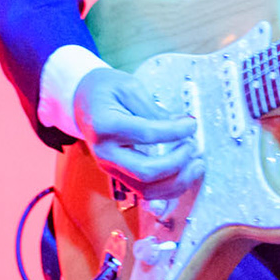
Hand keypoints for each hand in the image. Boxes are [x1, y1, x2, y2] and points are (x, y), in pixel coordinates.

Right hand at [73, 65, 202, 201]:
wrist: (82, 102)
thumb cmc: (105, 90)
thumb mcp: (129, 87)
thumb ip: (154, 109)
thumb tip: (182, 126)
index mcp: (104, 126)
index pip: (146, 134)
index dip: (175, 131)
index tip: (192, 124)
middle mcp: (105, 153)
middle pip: (145, 172)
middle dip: (177, 162)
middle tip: (193, 146)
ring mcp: (110, 168)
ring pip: (146, 190)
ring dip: (177, 183)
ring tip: (197, 165)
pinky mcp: (118, 176)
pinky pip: (145, 192)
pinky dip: (168, 189)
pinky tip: (185, 175)